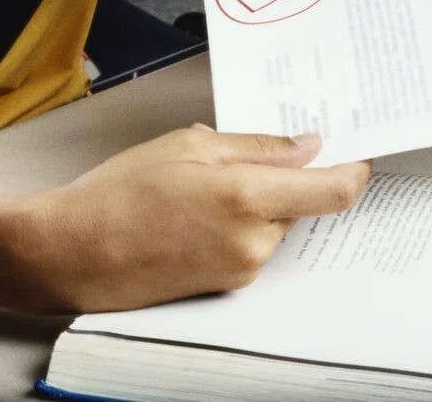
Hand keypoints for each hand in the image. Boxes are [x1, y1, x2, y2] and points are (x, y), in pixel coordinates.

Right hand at [9, 125, 367, 311]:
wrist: (75, 251)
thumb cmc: (120, 194)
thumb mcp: (188, 145)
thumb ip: (254, 145)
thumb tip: (304, 146)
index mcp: (249, 198)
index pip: (333, 191)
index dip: (353, 169)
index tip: (357, 151)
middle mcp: (255, 242)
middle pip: (301, 203)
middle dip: (286, 176)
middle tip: (250, 150)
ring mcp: (242, 269)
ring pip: (274, 223)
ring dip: (257, 199)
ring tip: (202, 180)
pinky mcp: (225, 285)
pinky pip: (251, 244)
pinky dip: (238, 221)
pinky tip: (193, 208)